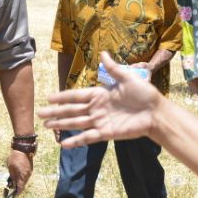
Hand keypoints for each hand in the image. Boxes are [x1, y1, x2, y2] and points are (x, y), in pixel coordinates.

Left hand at [7, 149, 32, 193]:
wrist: (23, 148)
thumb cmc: (15, 158)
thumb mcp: (11, 168)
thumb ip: (13, 177)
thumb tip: (13, 185)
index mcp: (23, 176)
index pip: (21, 188)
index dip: (17, 193)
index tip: (14, 196)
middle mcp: (28, 175)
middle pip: (23, 184)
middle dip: (17, 187)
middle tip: (11, 187)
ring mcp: (30, 171)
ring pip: (24, 180)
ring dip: (19, 181)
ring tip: (12, 180)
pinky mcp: (30, 168)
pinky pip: (26, 175)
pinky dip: (21, 177)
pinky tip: (17, 174)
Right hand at [39, 52, 162, 147]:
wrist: (156, 113)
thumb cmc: (144, 94)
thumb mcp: (128, 78)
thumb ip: (113, 69)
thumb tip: (103, 53)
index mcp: (100, 94)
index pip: (77, 95)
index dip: (62, 97)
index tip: (48, 99)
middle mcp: (97, 108)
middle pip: (72, 110)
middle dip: (56, 113)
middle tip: (40, 115)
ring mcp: (101, 121)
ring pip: (76, 123)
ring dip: (62, 125)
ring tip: (47, 127)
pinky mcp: (107, 133)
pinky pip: (88, 137)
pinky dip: (77, 141)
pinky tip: (64, 144)